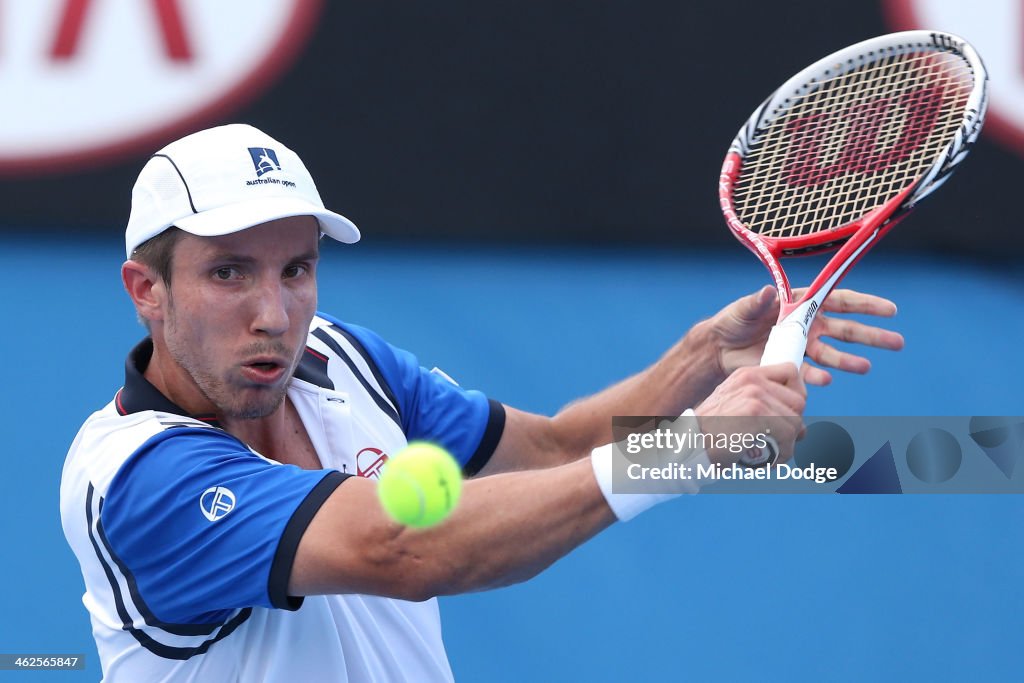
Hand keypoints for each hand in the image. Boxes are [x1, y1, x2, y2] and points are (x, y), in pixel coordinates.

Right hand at [694, 363, 805, 463]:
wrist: (689, 446)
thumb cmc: (711, 436)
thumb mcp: (735, 410)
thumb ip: (765, 409)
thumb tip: (803, 428)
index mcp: (746, 375)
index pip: (790, 372)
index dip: (796, 396)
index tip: (786, 416)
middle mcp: (752, 380)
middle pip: (798, 400)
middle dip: (793, 425)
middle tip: (777, 441)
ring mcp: (755, 395)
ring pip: (796, 422)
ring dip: (787, 444)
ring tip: (769, 453)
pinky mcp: (757, 413)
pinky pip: (788, 436)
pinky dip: (782, 454)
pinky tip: (767, 460)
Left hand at [710, 286, 904, 385]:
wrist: (718, 348)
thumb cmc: (732, 321)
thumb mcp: (744, 308)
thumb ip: (758, 302)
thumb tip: (770, 292)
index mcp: (803, 305)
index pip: (840, 301)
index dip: (866, 305)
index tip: (889, 310)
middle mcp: (808, 325)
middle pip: (847, 330)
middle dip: (873, 336)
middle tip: (898, 342)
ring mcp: (803, 347)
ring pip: (834, 354)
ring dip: (850, 361)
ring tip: (866, 367)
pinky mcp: (792, 367)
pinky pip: (810, 373)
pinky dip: (819, 377)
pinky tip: (827, 379)